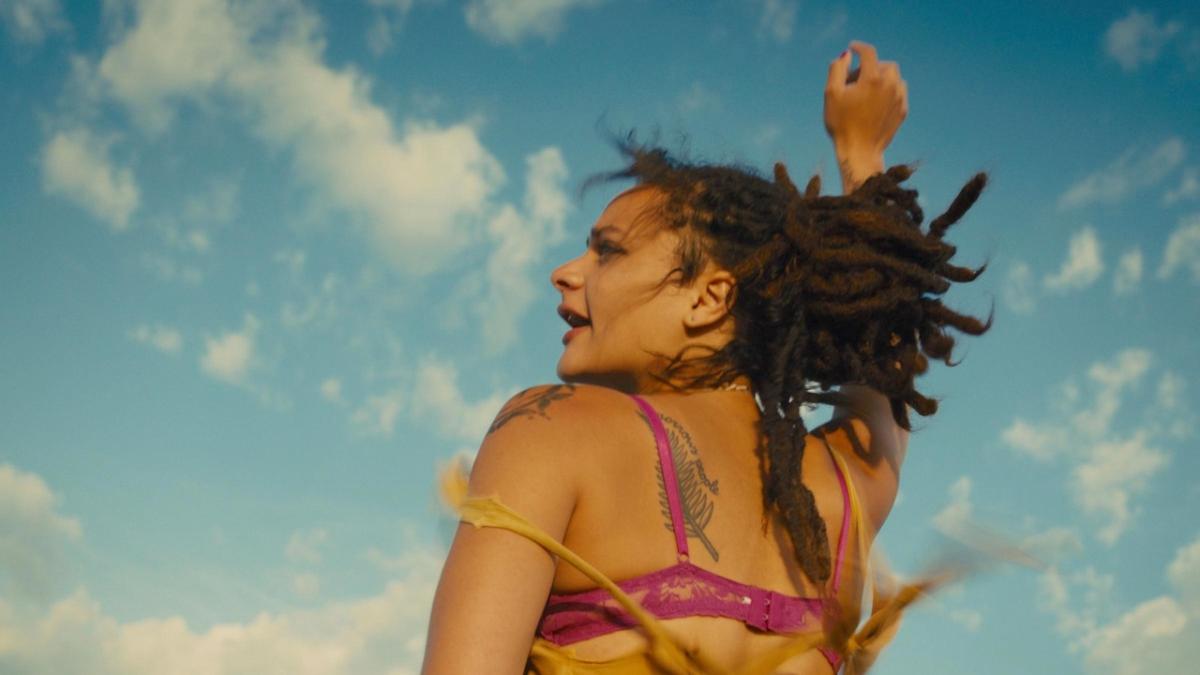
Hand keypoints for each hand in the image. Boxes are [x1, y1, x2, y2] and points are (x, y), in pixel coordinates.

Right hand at [824, 41, 907, 190]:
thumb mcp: (831, 94)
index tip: (852, 48)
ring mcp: (899, 98)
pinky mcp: (902, 110)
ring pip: (894, 77)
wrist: (859, 152)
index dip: (859, 47)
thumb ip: (837, 69)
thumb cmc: (842, 123)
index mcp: (872, 78)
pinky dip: (889, 91)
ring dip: (882, 78)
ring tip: (866, 90)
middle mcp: (890, 84)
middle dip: (870, 67)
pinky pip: (899, 92)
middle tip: (855, 79)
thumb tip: (846, 56)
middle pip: (884, 64)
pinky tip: (876, 102)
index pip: (868, 53)